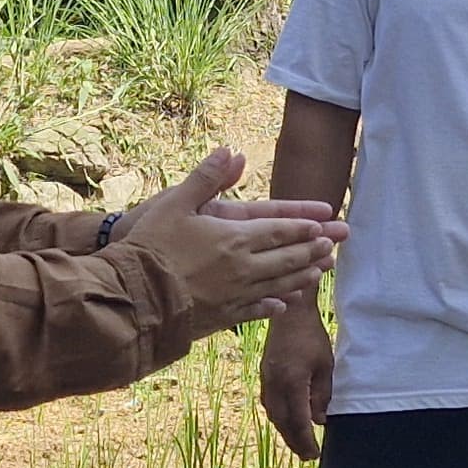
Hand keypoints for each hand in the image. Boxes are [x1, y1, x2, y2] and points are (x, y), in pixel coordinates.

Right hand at [125, 148, 339, 331]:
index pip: (280, 230)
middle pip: (288, 258)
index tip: (324, 225)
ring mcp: (235, 295)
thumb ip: (206, 177)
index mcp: (234, 238)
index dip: (304, 227)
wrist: (133, 298)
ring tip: (321, 272)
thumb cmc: (151, 246)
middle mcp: (242, 268)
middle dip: (313, 250)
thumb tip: (229, 150)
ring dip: (303, 276)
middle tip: (334, 246)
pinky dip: (275, 305)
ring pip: (279, 285)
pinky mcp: (222, 317)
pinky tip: (284, 305)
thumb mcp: (175, 203)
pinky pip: (257, 310)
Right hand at [259, 306, 334, 464]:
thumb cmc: (312, 336)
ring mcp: (266, 380)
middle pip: (283, 423)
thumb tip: (319, 421)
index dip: (306, 441)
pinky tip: (286, 420)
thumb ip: (322, 395)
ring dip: (285, 431)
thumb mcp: (324, 366)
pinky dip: (278, 416)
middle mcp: (275, 385)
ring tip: (297, 443)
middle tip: (306, 456)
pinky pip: (269, 403)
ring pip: (273, 414)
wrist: (289, 312)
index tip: (315, 454)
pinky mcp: (264, 374)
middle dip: (295, 442)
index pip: (299, 421)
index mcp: (292, 383)